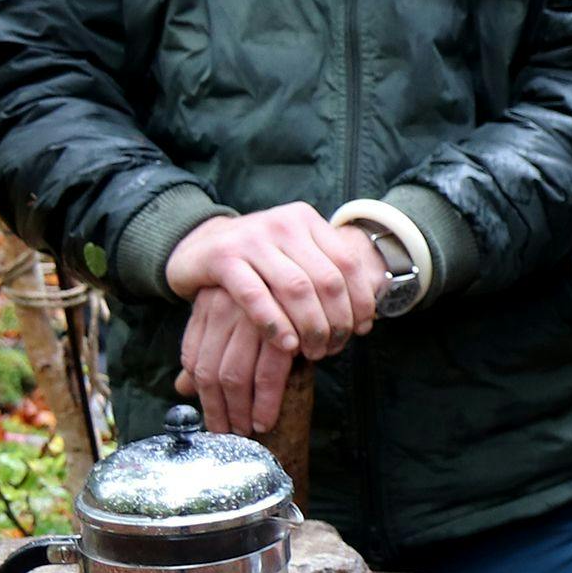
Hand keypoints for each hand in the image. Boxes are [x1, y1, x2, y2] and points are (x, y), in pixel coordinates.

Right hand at [163, 205, 385, 371]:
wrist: (198, 245)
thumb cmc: (258, 260)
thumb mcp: (294, 254)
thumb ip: (327, 269)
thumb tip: (373, 303)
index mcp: (306, 220)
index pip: (348, 263)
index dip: (360, 300)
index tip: (362, 329)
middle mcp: (283, 224)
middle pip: (326, 279)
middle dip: (337, 320)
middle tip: (335, 347)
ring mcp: (252, 239)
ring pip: (296, 288)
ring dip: (311, 327)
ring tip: (314, 352)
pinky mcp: (224, 258)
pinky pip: (255, 296)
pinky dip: (275, 324)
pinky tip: (287, 345)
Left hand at [175, 292, 295, 437]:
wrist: (320, 264)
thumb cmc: (277, 297)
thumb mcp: (236, 315)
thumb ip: (209, 348)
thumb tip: (181, 388)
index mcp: (208, 303)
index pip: (193, 357)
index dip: (202, 394)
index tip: (213, 418)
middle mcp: (223, 305)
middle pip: (210, 371)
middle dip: (218, 409)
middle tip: (227, 433)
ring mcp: (250, 315)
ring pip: (234, 376)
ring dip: (240, 411)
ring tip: (248, 430)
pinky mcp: (283, 325)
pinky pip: (267, 374)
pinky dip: (266, 403)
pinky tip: (266, 419)